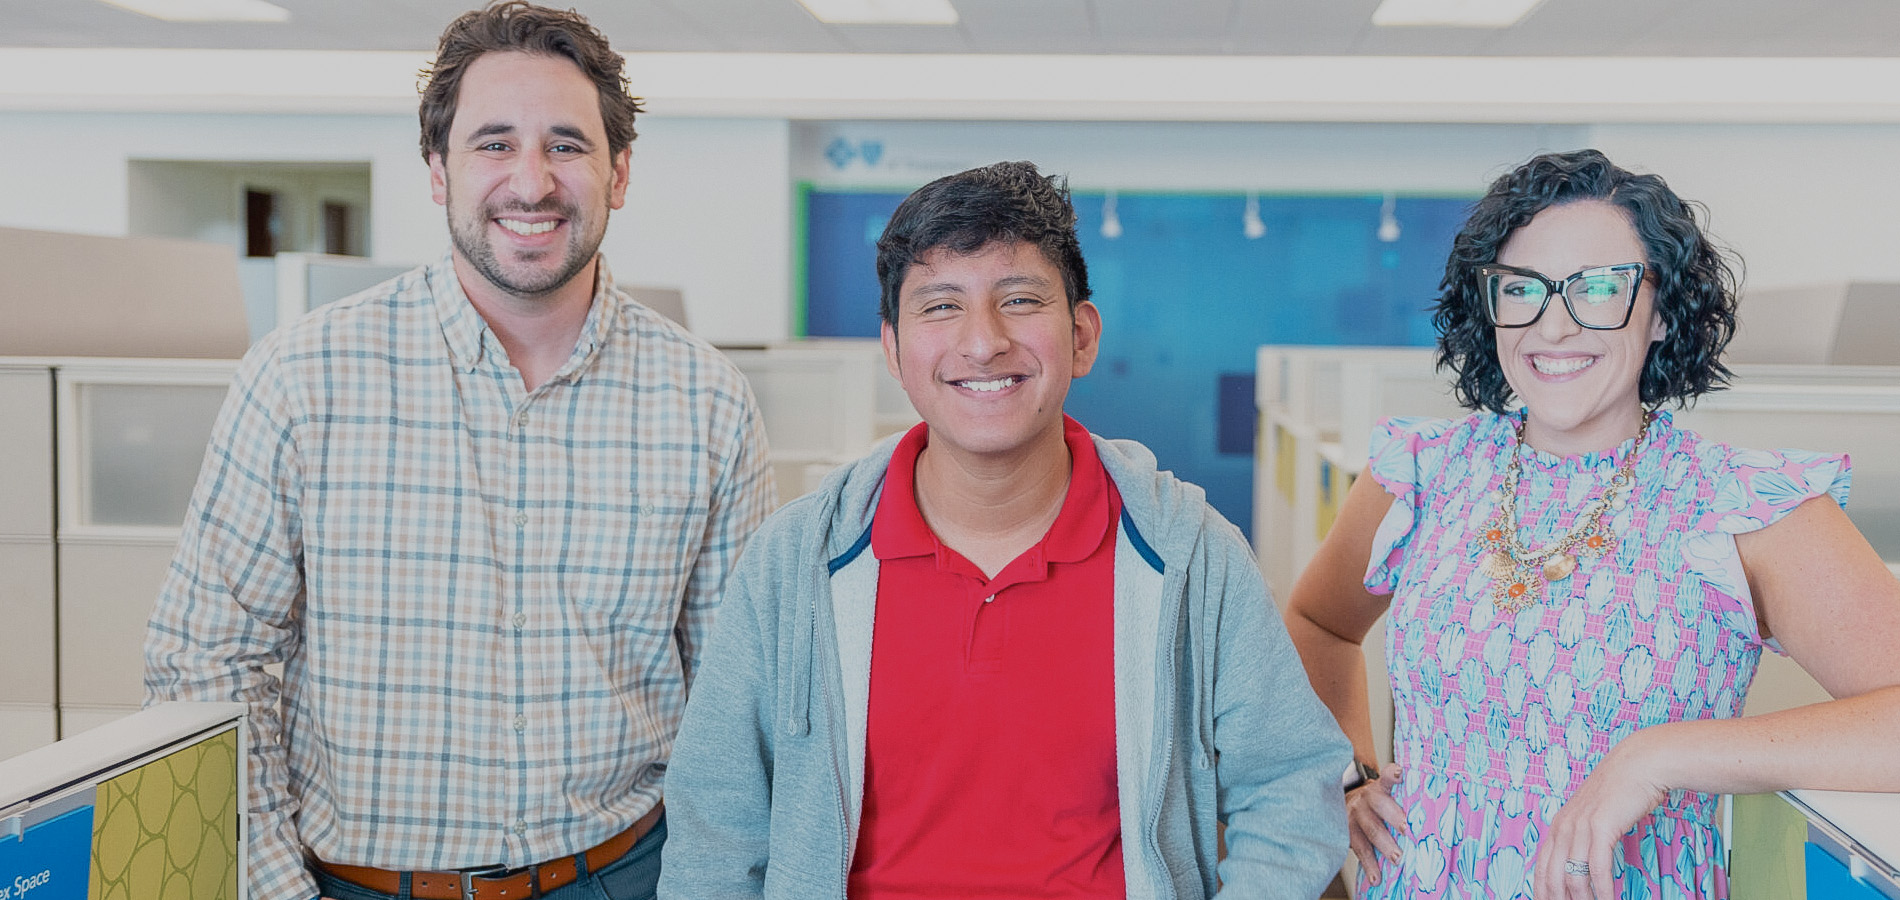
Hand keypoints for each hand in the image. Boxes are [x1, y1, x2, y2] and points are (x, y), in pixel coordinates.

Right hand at [1347, 763, 1406, 884]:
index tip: (1400, 773)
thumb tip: (1441, 815)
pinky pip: (1359, 849)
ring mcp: (1356, 814)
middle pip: (1380, 804)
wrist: (1346, 806)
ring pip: (1370, 829)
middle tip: (1406, 829)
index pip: (1387, 776)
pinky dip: (1369, 864)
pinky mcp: (1347, 832)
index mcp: (1381, 787)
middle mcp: (1367, 797)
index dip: (1392, 774)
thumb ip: (1405, 799)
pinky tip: (1376, 877)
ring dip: (1384, 845)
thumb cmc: (1378, 804)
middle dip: (1393, 816)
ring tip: (1397, 858)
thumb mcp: (1387, 795)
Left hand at [1532, 738, 1666, 898]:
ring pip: (1574, 876)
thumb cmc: (1620, 793)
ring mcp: (1580, 827)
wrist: (1638, 765)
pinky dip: (1603, 890)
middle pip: (1552, 877)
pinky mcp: (1601, 827)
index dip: (1542, 892)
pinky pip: (1598, 868)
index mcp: (1557, 826)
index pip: (1541, 869)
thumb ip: (1583, 839)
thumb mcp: (1593, 816)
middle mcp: (1563, 827)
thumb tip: (1581, 866)